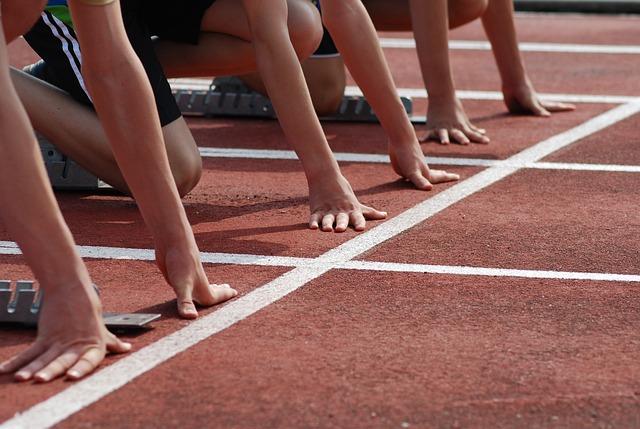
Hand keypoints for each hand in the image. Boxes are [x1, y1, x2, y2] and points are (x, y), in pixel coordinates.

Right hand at [0, 284, 130, 382]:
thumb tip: (127, 349)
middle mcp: (76, 345)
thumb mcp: (101, 329)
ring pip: (43, 358)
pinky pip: (30, 352)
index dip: (81, 368)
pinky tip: (4, 371)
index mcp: (94, 346)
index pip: (89, 360)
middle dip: (51, 371)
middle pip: (62, 360)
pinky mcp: (45, 336)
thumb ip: (112, 342)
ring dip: (31, 369)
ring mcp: (59, 341)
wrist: (71, 288)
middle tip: (41, 380)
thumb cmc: (88, 310)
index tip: (71, 377)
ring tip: (21, 378)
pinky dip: (16, 362)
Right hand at [309, 174, 386, 232]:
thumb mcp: (357, 204)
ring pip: (327, 219)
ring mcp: (328, 211)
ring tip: (327, 229)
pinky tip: (312, 227)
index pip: (357, 218)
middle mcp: (340, 212)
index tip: (361, 229)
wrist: (326, 177)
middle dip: (341, 225)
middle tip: (340, 230)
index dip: (359, 223)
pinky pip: (314, 217)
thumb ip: (370, 213)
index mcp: (351, 211)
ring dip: (327, 224)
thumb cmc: (344, 193)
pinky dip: (313, 222)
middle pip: (341, 219)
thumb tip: (385, 215)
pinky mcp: (317, 210)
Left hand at [389, 141, 459, 189]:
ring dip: (432, 173)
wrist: (400, 138)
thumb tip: (429, 188)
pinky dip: (416, 171)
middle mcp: (421, 170)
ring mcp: (414, 166)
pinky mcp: (404, 163)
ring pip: (425, 171)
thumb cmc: (407, 156)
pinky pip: (412, 169)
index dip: (448, 178)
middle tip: (448, 175)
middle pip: (434, 175)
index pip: (439, 178)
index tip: (458, 177)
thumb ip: (420, 181)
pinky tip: (413, 170)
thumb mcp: (413, 172)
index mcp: (425, 174)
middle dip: (441, 176)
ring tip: (437, 172)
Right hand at [421, 96, 489, 144]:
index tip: (487, 142)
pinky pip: (428, 134)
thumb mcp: (464, 120)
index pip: (472, 134)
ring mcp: (442, 127)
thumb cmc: (454, 109)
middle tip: (466, 143)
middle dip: (462, 138)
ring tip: (445, 143)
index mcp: (461, 127)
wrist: (442, 97)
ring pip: (443, 133)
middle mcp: (452, 128)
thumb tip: (483, 133)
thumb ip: (473, 129)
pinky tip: (421, 142)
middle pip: (458, 134)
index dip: (479, 138)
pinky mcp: (432, 127)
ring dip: (444, 138)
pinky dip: (425, 138)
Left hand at [503, 80, 575, 115]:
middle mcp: (535, 107)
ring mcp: (527, 109)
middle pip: (549, 110)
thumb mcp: (532, 103)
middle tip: (566, 108)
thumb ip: (538, 110)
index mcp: (541, 105)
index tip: (574, 107)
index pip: (555, 108)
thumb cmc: (523, 93)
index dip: (564, 108)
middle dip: (558, 109)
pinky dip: (525, 120)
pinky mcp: (517, 112)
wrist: (512, 85)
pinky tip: (525, 121)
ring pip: (535, 116)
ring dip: (542, 117)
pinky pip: (522, 119)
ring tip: (549, 117)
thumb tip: (548, 117)